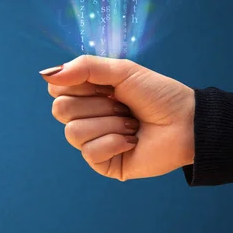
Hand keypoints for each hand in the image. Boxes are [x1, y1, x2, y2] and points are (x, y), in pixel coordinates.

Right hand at [41, 55, 194, 181]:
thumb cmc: (157, 94)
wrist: (186, 122)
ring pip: (73, 132)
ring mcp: (95, 141)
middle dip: (97, 104)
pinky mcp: (104, 163)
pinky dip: (115, 141)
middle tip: (122, 104)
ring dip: (109, 123)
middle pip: (61, 110)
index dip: (78, 84)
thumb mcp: (122, 71)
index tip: (106, 84)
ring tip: (131, 123)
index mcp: (90, 93)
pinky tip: (133, 140)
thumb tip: (46, 75)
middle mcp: (88, 116)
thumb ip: (84, 68)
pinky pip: (90, 152)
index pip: (58, 89)